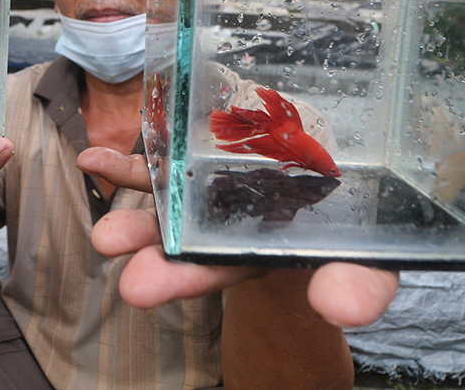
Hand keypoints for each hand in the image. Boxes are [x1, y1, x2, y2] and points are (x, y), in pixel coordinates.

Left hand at [77, 147, 398, 327]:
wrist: (350, 173)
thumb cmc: (361, 220)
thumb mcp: (371, 258)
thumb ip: (360, 285)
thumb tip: (342, 307)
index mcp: (270, 252)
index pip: (226, 268)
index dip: (187, 276)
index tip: (138, 287)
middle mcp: (236, 227)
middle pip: (191, 247)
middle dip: (156, 262)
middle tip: (120, 278)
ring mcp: (219, 191)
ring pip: (172, 208)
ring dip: (136, 219)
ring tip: (101, 237)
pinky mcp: (208, 156)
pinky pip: (167, 162)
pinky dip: (131, 166)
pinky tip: (93, 160)